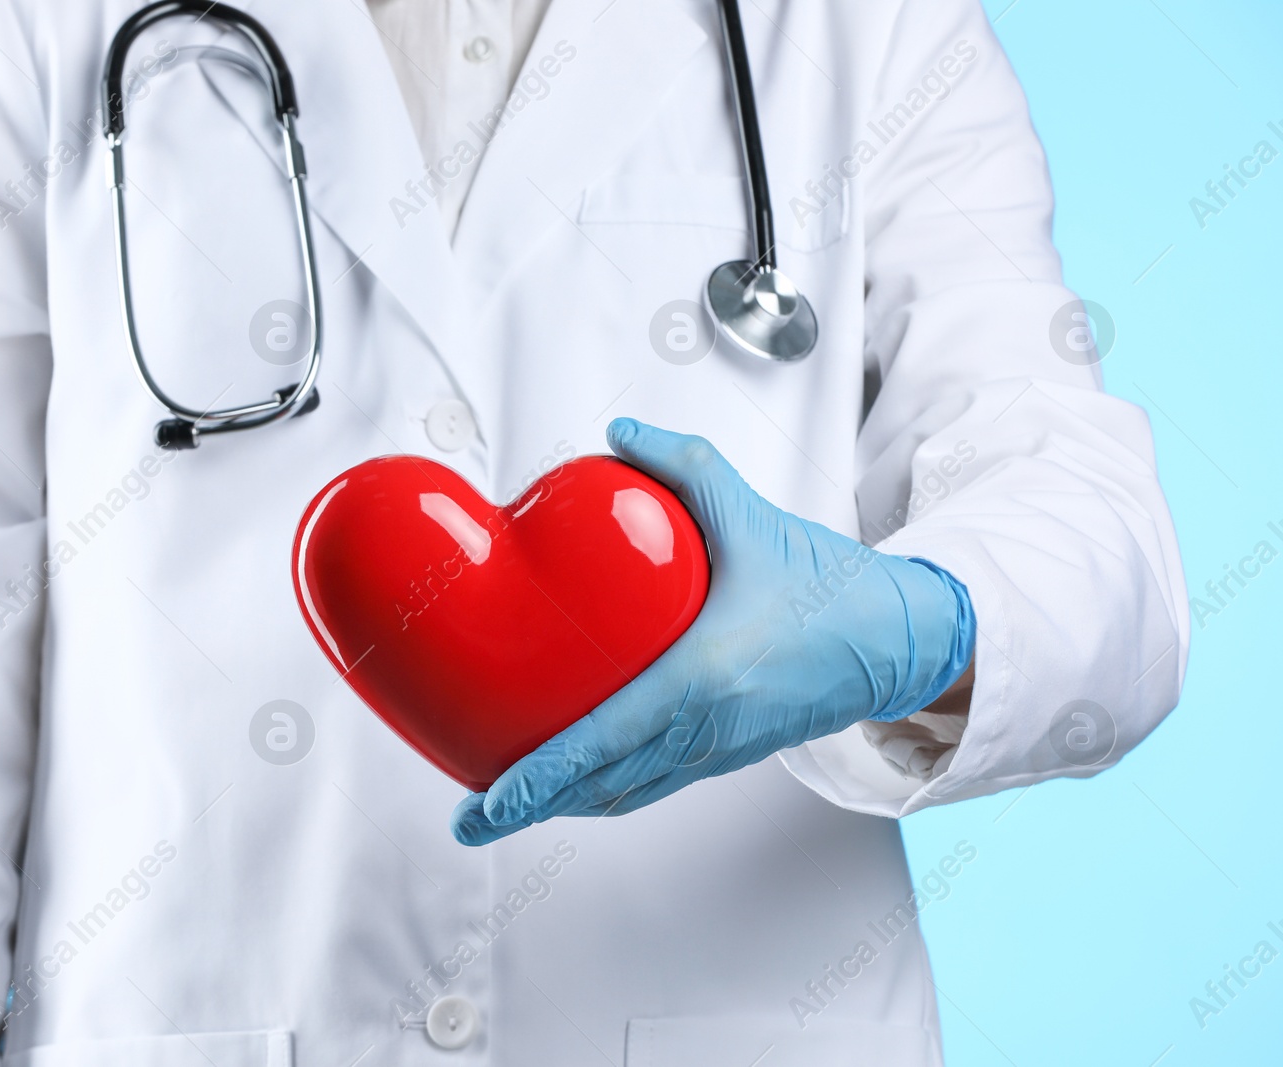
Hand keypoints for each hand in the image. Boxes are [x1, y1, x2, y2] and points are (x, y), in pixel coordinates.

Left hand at [450, 419, 974, 845]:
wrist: (902, 639)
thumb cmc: (832, 586)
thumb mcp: (752, 515)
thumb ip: (682, 465)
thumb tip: (616, 435)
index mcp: (705, 679)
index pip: (602, 741)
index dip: (539, 776)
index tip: (489, 798)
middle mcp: (707, 728)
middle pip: (600, 785)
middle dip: (531, 807)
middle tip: (473, 818)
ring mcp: (718, 750)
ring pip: (625, 793)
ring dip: (563, 803)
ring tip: (506, 803)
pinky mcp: (729, 755)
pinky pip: (653, 784)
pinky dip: (605, 790)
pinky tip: (573, 781)